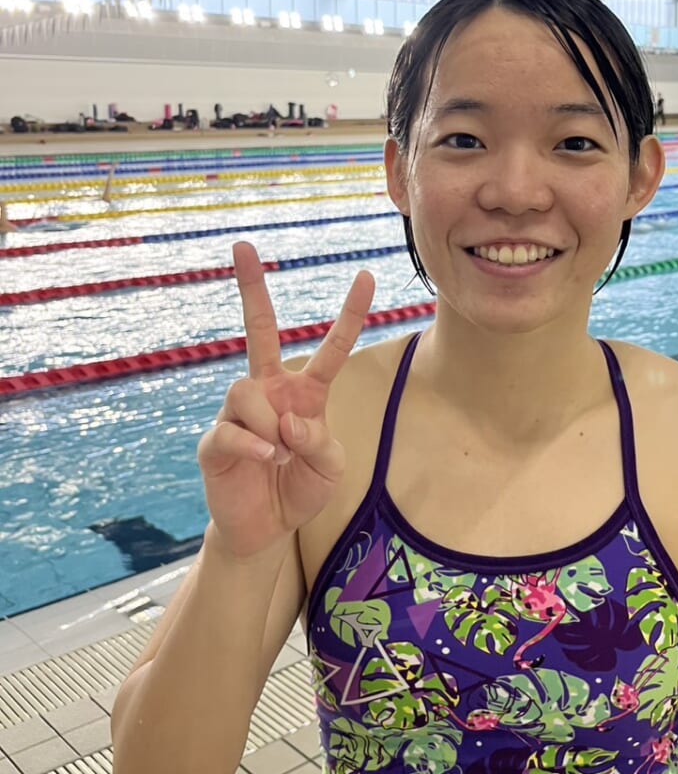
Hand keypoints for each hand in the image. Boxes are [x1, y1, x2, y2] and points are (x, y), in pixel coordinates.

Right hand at [197, 241, 375, 560]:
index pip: (330, 346)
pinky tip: (265, 461)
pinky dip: (253, 447)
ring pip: (246, 391)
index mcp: (305, 392)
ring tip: (278, 456)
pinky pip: (231, 430)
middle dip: (251, 287)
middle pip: (259, 330)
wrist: (266, 529)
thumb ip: (320, 443)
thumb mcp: (329, 468)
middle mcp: (270, 391)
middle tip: (242, 245)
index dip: (350, 313)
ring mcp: (239, 413)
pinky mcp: (215, 441)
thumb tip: (287, 423)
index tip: (367, 275)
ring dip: (269, 426)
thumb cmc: (300, 488)